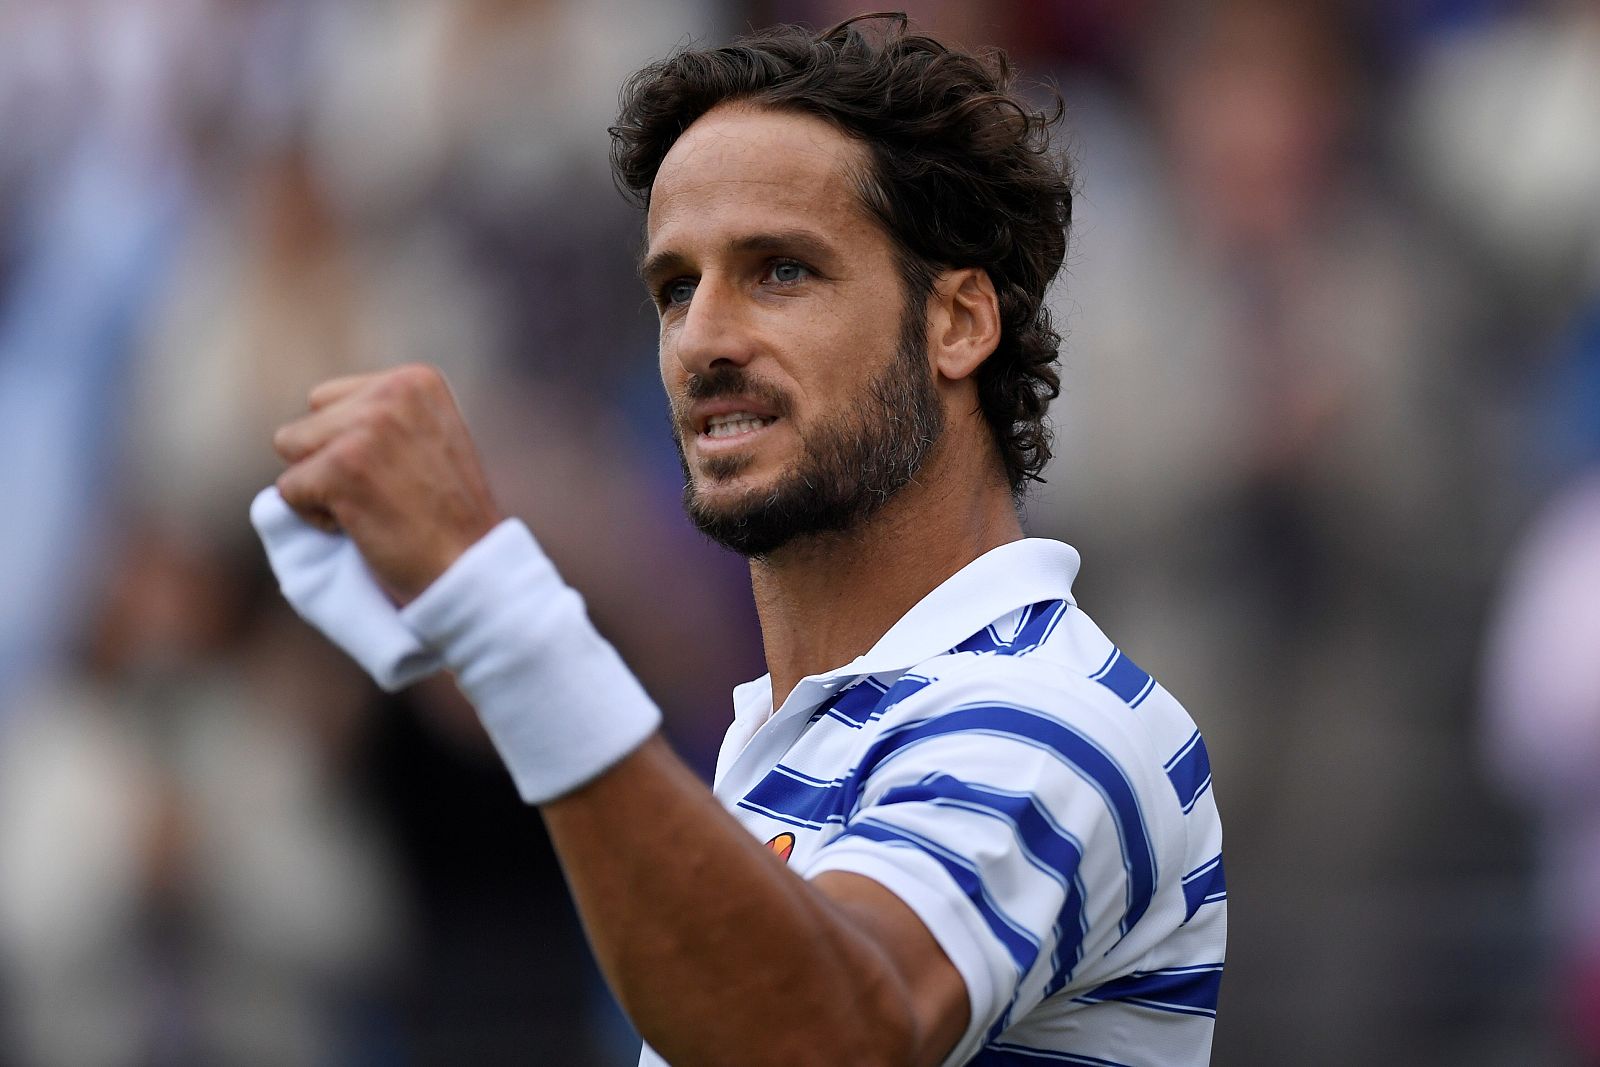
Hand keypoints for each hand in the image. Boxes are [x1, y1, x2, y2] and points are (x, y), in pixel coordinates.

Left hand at [272, 364, 502, 603]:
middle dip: (328, 462)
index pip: (330, 400)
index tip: (398, 476)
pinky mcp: (342, 468)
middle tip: (384, 495)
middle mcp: (392, 392)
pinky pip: (288, 491)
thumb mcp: (431, 440)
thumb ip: (386, 417)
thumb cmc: (450, 518)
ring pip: (291, 448)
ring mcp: (367, 428)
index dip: (349, 446)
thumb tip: (320, 423)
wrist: (470, 570)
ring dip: (320, 487)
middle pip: (307, 423)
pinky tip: (365, 526)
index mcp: (416, 380)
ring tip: (373, 507)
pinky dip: (315, 519)